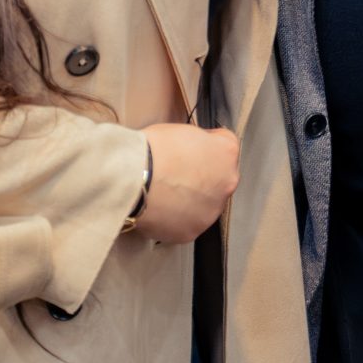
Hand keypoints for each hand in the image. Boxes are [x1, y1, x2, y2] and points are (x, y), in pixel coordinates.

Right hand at [128, 123, 238, 243]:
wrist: (135, 178)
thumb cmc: (154, 150)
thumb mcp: (183, 130)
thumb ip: (199, 142)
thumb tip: (195, 149)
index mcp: (226, 153)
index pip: (225, 147)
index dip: (206, 146)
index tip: (193, 148)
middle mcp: (227, 184)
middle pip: (218, 180)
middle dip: (201, 177)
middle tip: (176, 173)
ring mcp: (211, 211)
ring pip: (204, 204)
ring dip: (190, 199)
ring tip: (164, 193)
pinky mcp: (191, 231)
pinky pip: (186, 223)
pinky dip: (175, 217)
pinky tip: (159, 207)